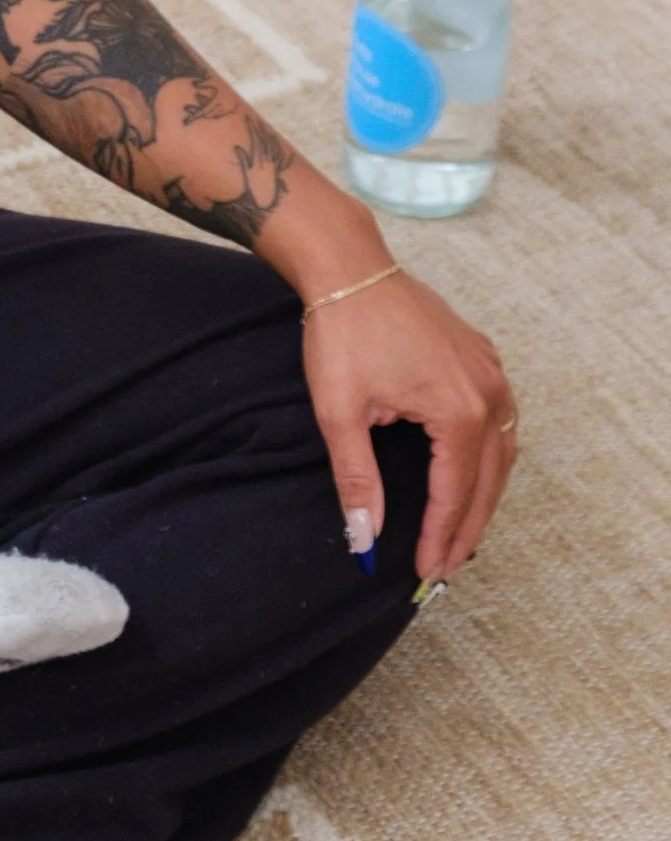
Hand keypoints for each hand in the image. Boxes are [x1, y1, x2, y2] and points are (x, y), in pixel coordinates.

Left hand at [302, 271, 516, 583]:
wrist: (350, 267)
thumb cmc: (341, 333)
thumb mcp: (340, 412)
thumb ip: (357, 480)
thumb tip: (364, 538)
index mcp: (458, 412)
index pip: (455, 493)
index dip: (441, 537)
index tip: (427, 572)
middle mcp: (490, 394)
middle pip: (487, 480)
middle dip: (467, 528)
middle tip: (447, 567)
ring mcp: (492, 373)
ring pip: (501, 453)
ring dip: (482, 496)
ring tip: (460, 534)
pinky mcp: (483, 357)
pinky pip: (499, 421)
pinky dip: (487, 458)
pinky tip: (472, 475)